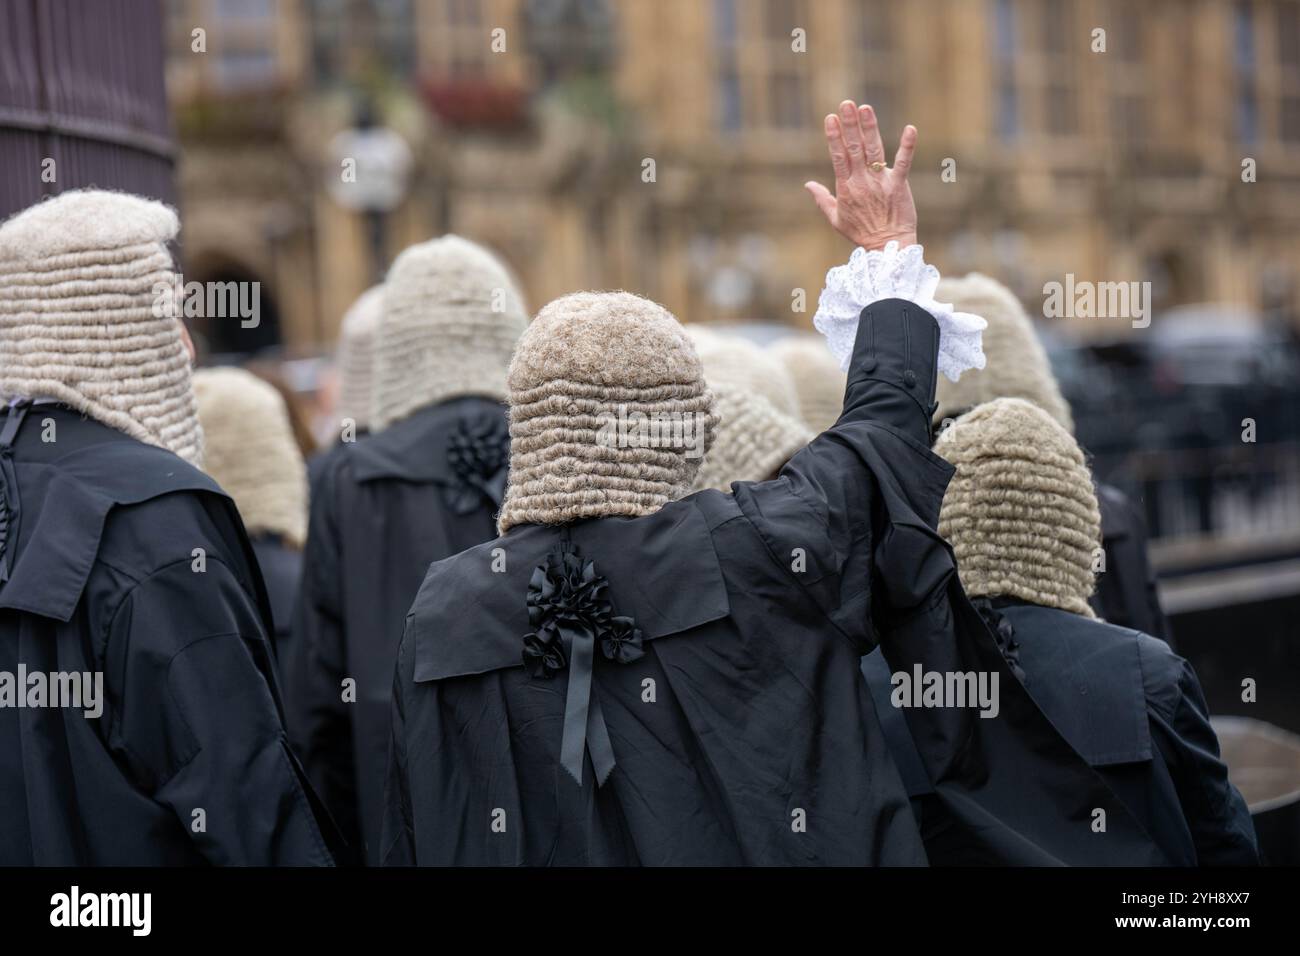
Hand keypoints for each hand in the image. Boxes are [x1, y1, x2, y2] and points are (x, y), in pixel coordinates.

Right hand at [805, 101, 917, 251]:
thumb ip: (822, 199)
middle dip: (850, 125)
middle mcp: (862, 182)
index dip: (834, 137)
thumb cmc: (861, 234)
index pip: (838, 157)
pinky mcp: (899, 186)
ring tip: (865, 108)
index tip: (831, 118)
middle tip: (846, 103)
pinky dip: (907, 146)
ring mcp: (881, 183)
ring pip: (874, 150)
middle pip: (854, 148)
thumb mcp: (835, 219)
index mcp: (846, 188)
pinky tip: (911, 128)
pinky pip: (904, 163)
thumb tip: (807, 184)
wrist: (886, 248)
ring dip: (869, 128)